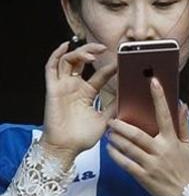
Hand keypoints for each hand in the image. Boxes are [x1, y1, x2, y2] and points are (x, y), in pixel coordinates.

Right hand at [40, 41, 117, 163]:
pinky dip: (56, 54)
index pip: (100, 74)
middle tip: (106, 48)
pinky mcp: (53, 89)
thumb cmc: (82, 137)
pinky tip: (65, 46)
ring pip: (68, 61)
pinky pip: (51, 68)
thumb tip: (130, 96)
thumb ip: (115, 106)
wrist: (67, 148)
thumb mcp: (105, 119)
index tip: (123, 61)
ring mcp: (63, 87)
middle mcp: (74, 87)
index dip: (110, 67)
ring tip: (93, 52)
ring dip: (80, 52)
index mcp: (87, 93)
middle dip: (93, 51)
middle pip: (82, 62)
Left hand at [106, 77, 188, 195]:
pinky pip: (124, 163)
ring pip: (127, 148)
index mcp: (172, 141)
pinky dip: (115, 155)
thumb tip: (182, 106)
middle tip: (111, 119)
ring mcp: (150, 164)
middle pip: (136, 134)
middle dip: (121, 125)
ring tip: (109, 132)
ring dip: (115, 138)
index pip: (165, 114)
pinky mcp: (142, 176)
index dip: (159, 97)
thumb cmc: (187, 169)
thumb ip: (184, 125)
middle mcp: (160, 151)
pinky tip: (110, 148)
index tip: (153, 82)